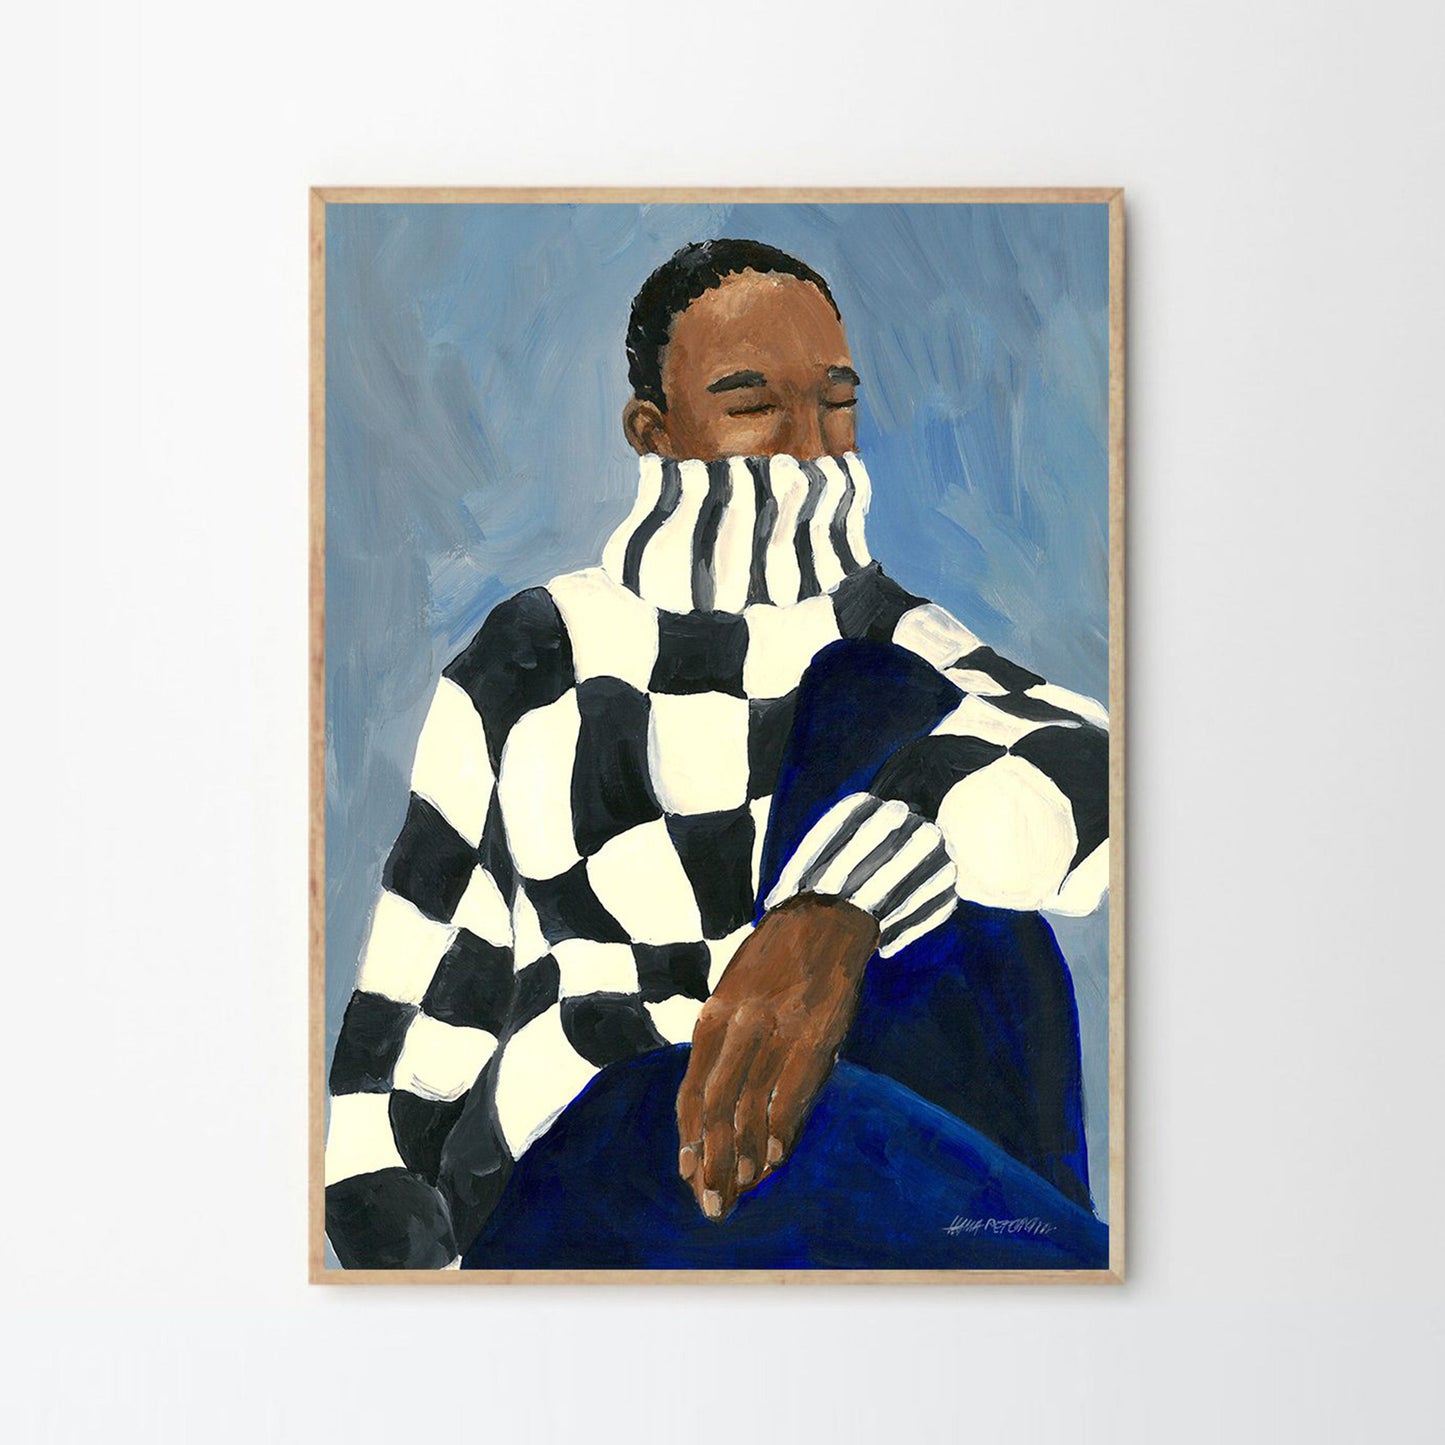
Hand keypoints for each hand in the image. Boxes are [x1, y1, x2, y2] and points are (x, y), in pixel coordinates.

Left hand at [675, 893, 879, 1220]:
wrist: (823, 917)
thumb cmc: (777, 964)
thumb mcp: (735, 997)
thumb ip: (724, 1046)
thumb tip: (714, 1111)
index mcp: (713, 1018)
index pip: (692, 1093)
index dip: (689, 1141)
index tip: (688, 1178)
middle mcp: (738, 1027)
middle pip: (715, 1110)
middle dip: (711, 1164)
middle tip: (712, 1206)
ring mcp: (776, 1031)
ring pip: (750, 1109)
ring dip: (743, 1160)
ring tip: (739, 1194)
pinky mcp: (815, 1034)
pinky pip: (791, 1094)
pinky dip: (779, 1131)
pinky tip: (772, 1160)